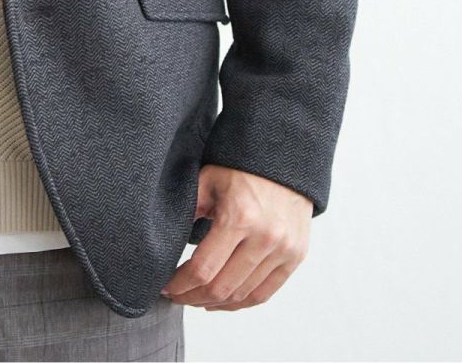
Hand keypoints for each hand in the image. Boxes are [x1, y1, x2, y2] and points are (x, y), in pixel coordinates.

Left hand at [159, 164, 311, 309]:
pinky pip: (265, 292)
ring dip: (216, 304)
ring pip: (243, 295)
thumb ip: (189, 209)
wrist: (285, 157)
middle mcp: (265, 238)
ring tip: (196, 299)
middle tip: (178, 296)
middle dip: (194, 298)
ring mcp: (283, 250)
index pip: (203, 269)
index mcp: (239, 217)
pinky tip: (223, 301)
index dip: (181, 285)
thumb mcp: (208, 180)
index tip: (167, 287)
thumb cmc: (242, 166)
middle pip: (222, 288)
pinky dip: (241, 302)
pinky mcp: (295, 256)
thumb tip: (166, 239)